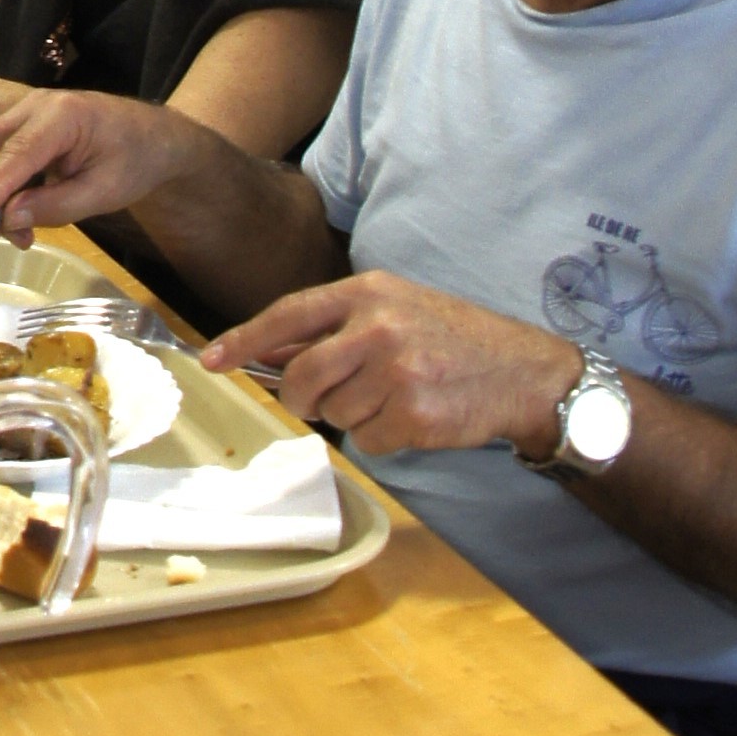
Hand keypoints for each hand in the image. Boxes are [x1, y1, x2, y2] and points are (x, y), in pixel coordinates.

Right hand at [0, 89, 208, 241]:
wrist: (153, 138)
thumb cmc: (136, 162)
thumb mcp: (104, 193)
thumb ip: (56, 206)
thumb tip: (8, 219)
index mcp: (63, 114)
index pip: (18, 151)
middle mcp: (35, 105)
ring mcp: (26, 112)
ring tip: (14, 235)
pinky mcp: (24, 126)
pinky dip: (0, 187)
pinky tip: (17, 217)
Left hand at [202, 274, 583, 458]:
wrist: (525, 371)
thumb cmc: (452, 338)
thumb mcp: (393, 310)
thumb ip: (333, 327)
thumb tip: (267, 352)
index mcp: (367, 293)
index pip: (287, 316)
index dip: (243, 341)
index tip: (211, 361)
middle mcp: (378, 328)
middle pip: (300, 379)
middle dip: (305, 398)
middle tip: (330, 398)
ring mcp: (398, 372)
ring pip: (333, 414)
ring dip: (354, 416)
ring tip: (395, 397)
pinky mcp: (415, 415)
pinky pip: (367, 441)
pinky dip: (384, 438)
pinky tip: (414, 417)